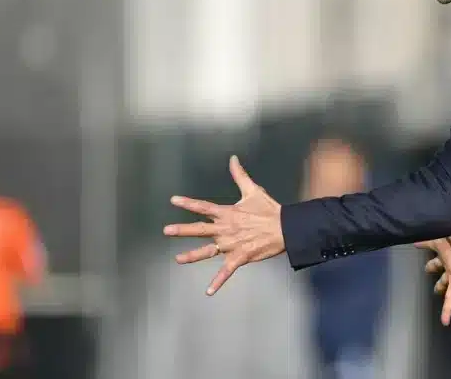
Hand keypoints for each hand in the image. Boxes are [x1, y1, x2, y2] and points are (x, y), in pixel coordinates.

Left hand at [163, 155, 284, 294]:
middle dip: (182, 230)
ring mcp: (231, 245)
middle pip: (200, 229)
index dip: (188, 203)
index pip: (204, 207)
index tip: (173, 200)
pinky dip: (218, 282)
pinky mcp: (239, 258)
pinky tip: (209, 292)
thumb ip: (239, 175)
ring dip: (192, 255)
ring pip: (208, 251)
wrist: (285, 228)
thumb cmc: (269, 209)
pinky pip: (226, 272)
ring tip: (178, 259)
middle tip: (166, 231)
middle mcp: (225, 229)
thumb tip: (232, 158)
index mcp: (227, 213)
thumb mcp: (253, 190)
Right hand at [415, 224, 450, 325]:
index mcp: (441, 245)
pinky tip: (444, 321)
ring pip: (444, 281)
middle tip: (428, 269)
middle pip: (436, 264)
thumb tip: (414, 241)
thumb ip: (427, 238)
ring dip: (440, 286)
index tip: (416, 244)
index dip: (422, 243)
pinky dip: (447, 309)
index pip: (428, 244)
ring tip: (436, 291)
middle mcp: (447, 258)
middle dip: (432, 266)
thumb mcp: (440, 232)